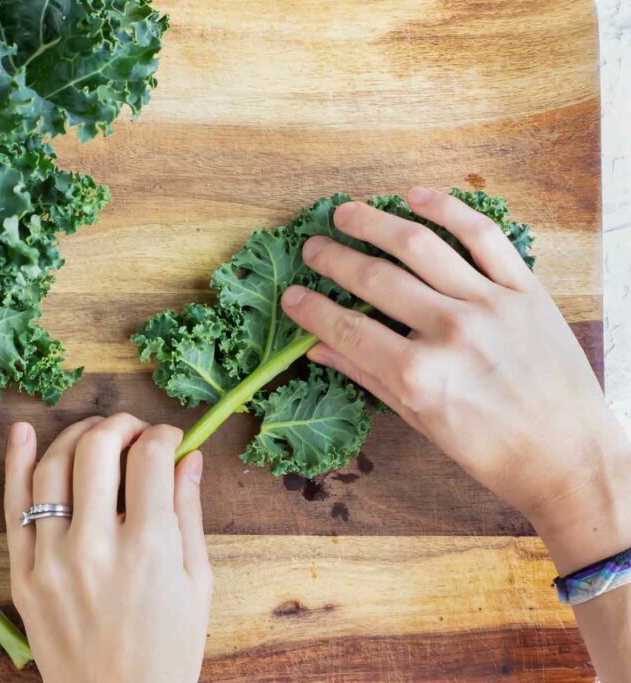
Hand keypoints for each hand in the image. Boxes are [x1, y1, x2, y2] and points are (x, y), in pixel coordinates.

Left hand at [3, 414, 212, 682]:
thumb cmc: (168, 651)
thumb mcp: (197, 583)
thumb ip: (188, 513)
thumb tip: (188, 457)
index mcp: (149, 548)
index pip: (150, 458)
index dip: (163, 436)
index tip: (169, 439)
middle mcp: (96, 547)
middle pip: (99, 450)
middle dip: (121, 425)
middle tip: (134, 430)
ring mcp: (51, 560)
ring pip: (52, 468)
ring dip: (76, 436)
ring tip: (95, 432)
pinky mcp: (23, 575)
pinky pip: (13, 507)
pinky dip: (15, 462)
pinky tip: (23, 431)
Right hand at [279, 187, 630, 574]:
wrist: (570, 457)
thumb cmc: (492, 450)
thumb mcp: (420, 422)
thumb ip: (368, 377)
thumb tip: (318, 351)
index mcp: (419, 375)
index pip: (347, 329)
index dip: (311, 309)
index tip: (290, 295)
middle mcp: (450, 332)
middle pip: (375, 279)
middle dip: (333, 259)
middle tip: (312, 248)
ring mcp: (490, 304)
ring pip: (420, 246)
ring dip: (375, 223)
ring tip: (346, 213)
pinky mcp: (525, 289)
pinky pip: (483, 237)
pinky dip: (448, 211)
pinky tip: (416, 197)